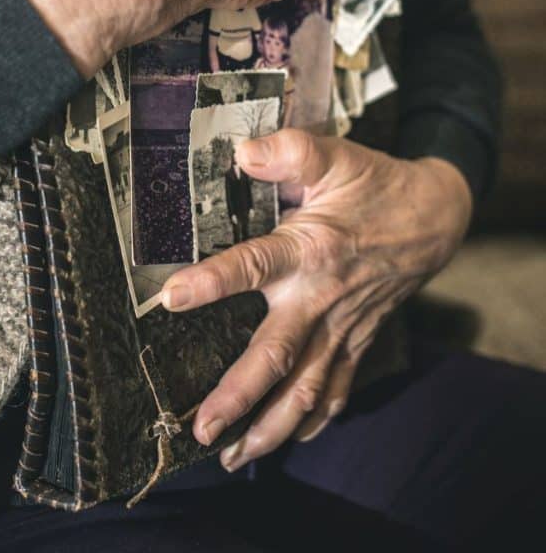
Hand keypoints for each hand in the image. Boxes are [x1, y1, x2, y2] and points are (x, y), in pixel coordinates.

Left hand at [161, 129, 470, 470]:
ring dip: (271, 426)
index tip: (171, 298)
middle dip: (238, 395)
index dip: (213, 281)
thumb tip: (242, 151)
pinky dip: (315, 420)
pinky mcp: (359, 339)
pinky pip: (339, 390)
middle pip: (278, 355)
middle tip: (201, 428)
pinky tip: (291, 438)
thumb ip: (291, 151)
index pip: (254, 265)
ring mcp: (343, 326)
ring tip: (233, 456)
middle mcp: (323, 297)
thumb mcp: (336, 155)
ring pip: (307, 389)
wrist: (436, 216)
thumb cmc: (377, 185)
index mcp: (311, 249)